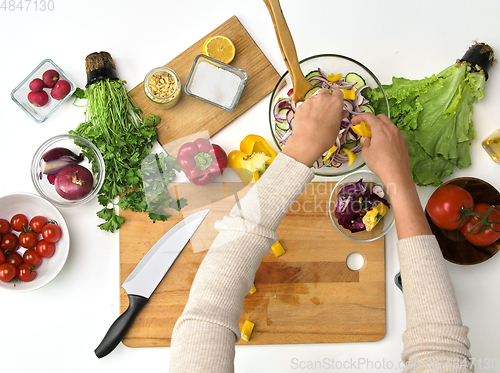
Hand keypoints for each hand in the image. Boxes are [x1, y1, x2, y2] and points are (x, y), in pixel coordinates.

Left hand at [282, 89, 344, 166]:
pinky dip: (307, 110)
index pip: (338, 93)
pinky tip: (307, 120)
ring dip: (315, 104)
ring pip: (314, 98)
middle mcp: (323, 98)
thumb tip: (342, 113)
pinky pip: (305, 105)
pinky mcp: (301, 106)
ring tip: (314, 117)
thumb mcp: (337, 127)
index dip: (337, 99)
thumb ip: (339, 116)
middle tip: (324, 110)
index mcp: (335, 102)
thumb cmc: (325, 137)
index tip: (335, 106)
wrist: (307, 142)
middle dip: (325, 99)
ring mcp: (310, 101)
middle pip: (325, 92)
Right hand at [352, 113, 430, 237]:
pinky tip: (383, 146)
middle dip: (371, 120)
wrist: (397, 174)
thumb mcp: (367, 152)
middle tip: (365, 129)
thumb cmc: (379, 163)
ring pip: (388, 125)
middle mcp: (391, 128)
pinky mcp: (403, 142)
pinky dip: (387, 135)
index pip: (368, 116)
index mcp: (380, 128)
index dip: (359, 117)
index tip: (354, 122)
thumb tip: (366, 139)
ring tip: (374, 138)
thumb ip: (365, 143)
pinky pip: (394, 134)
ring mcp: (399, 135)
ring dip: (380, 128)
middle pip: (380, 118)